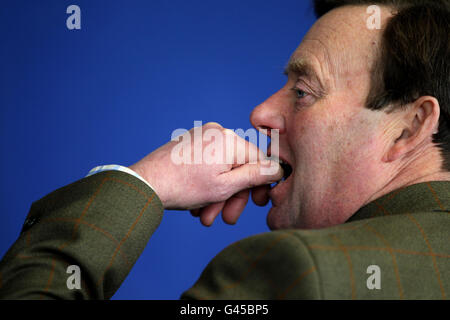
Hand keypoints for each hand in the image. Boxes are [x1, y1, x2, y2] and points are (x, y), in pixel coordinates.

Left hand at [129, 122, 281, 224]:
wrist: (144, 184)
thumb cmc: (184, 187)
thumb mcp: (225, 186)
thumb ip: (255, 176)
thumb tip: (279, 169)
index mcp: (230, 140)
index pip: (259, 160)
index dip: (262, 184)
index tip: (260, 203)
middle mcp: (217, 132)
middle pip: (238, 167)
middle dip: (233, 196)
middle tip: (226, 219)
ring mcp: (201, 136)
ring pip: (222, 169)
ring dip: (218, 196)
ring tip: (205, 217)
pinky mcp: (189, 143)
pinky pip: (208, 165)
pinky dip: (207, 185)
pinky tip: (197, 205)